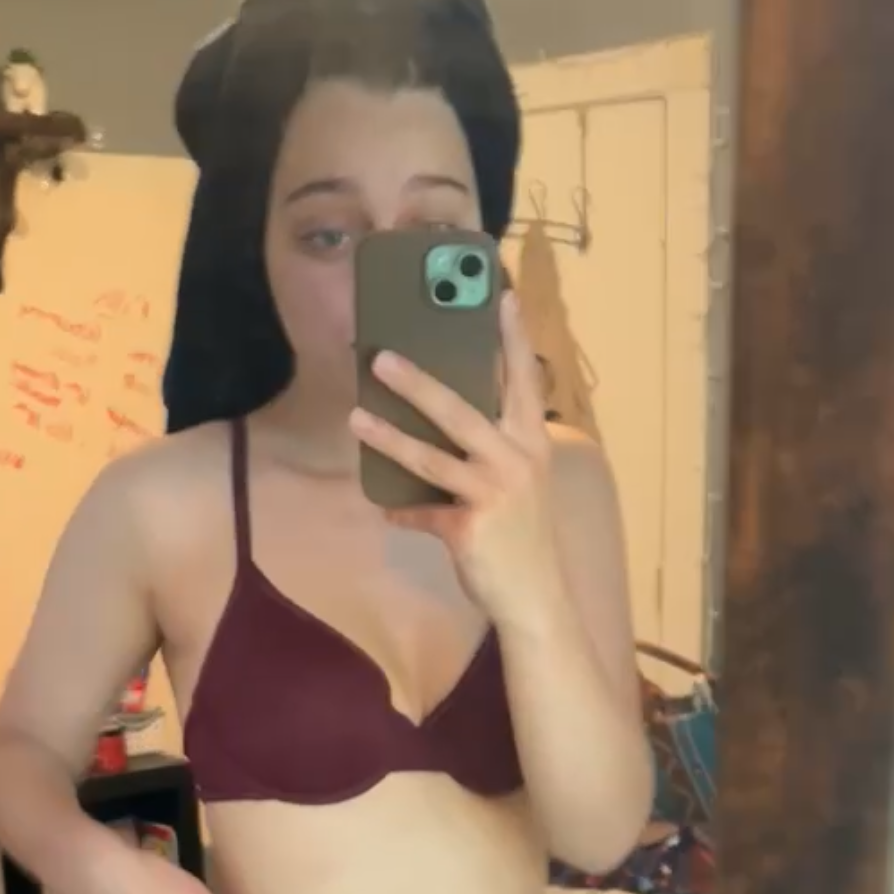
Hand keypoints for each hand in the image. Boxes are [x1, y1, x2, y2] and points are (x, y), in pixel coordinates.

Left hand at [349, 292, 563, 627]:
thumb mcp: (520, 485)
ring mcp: (495, 493)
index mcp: (532, 443)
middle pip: (461, 410)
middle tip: (381, 357)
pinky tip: (385, 508)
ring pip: (432, 457)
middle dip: (418, 382)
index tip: (503, 294)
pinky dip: (403, 511)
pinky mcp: (470, 527)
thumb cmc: (525, 537)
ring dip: (389, 437)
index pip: (523, 378)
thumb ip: (489, 453)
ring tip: (355, 418)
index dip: (513, 337)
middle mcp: (517, 460)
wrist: (537, 599)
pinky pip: (423, 513)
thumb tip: (442, 430)